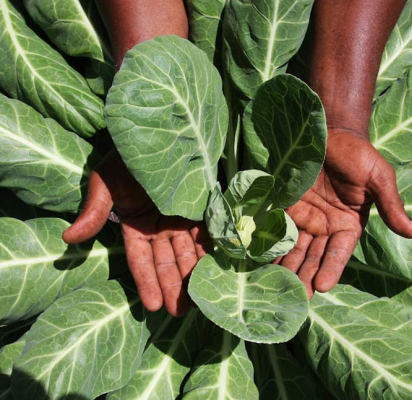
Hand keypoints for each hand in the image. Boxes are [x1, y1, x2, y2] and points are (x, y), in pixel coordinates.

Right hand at [63, 148, 209, 315]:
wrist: (155, 132)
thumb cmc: (125, 157)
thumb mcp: (105, 184)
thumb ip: (93, 212)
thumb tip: (69, 238)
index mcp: (135, 225)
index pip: (141, 260)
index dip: (147, 282)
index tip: (153, 306)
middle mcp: (159, 226)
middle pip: (167, 261)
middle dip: (174, 286)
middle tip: (182, 311)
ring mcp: (181, 217)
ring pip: (188, 251)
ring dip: (193, 274)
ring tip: (201, 297)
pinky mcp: (200, 207)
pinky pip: (207, 231)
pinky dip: (211, 249)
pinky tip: (217, 267)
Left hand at [281, 129, 411, 297]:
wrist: (330, 133)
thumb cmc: (358, 154)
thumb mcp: (378, 178)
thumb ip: (391, 206)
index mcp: (349, 225)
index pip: (339, 253)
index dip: (331, 268)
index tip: (322, 286)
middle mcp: (325, 226)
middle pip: (314, 256)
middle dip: (305, 276)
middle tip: (296, 297)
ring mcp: (305, 218)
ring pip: (295, 247)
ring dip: (287, 266)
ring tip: (277, 285)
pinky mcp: (287, 207)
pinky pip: (278, 228)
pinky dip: (271, 244)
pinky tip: (262, 260)